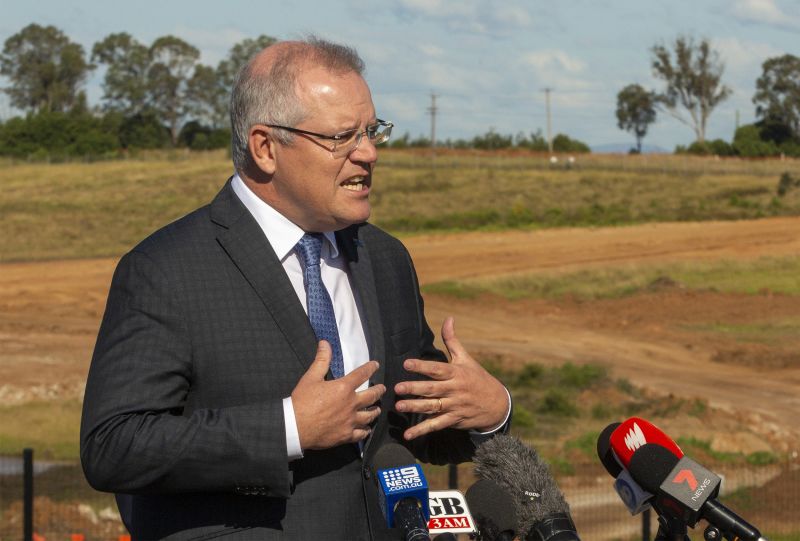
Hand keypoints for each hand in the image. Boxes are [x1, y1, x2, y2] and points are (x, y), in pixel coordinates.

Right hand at [292, 340, 384, 449]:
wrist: (295, 427)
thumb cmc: (302, 401)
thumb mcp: (311, 377)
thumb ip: (321, 360)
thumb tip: (325, 343)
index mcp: (344, 388)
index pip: (362, 374)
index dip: (370, 368)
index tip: (375, 365)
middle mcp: (351, 404)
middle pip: (372, 396)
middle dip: (379, 391)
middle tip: (382, 388)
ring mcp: (350, 421)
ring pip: (370, 416)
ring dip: (375, 410)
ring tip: (376, 409)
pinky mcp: (346, 435)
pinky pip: (361, 433)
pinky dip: (366, 430)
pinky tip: (366, 429)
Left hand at [394, 317, 508, 439]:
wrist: (497, 404)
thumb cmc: (477, 378)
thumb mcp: (467, 359)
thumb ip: (452, 340)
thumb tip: (448, 318)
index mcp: (456, 373)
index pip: (437, 369)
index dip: (422, 366)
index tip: (407, 363)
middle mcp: (455, 390)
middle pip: (432, 389)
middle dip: (415, 388)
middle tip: (398, 388)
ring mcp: (454, 406)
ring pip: (433, 407)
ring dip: (416, 407)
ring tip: (399, 406)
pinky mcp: (454, 420)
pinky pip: (436, 425)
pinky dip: (422, 430)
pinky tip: (409, 434)